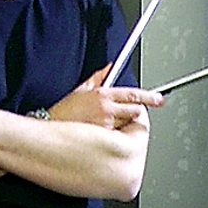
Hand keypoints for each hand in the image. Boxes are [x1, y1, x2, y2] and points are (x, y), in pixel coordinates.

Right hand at [48, 65, 164, 129]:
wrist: (49, 129)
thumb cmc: (63, 112)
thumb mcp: (81, 90)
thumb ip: (99, 78)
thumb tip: (110, 67)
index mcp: (102, 95)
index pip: (132, 94)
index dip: (149, 97)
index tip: (158, 99)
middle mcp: (106, 110)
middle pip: (135, 112)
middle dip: (134, 113)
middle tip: (124, 116)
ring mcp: (106, 126)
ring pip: (127, 126)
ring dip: (123, 126)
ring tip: (105, 126)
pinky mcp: (103, 140)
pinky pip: (117, 138)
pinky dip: (114, 137)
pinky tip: (101, 134)